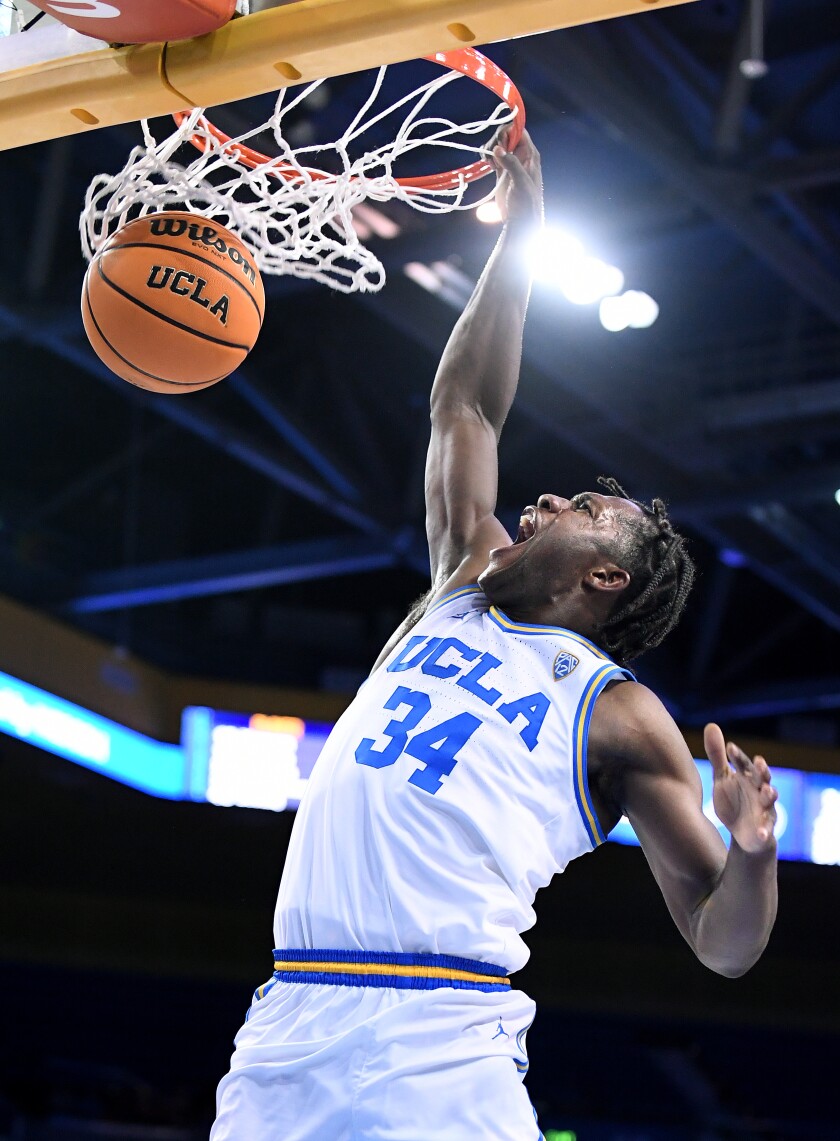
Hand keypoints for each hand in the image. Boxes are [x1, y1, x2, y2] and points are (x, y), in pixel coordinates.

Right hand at [491, 127, 542, 225]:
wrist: (520, 220)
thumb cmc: (526, 203)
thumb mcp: (521, 183)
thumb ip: (512, 164)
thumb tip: (497, 149)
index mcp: (530, 154)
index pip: (519, 131)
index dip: (507, 133)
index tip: (499, 146)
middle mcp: (520, 154)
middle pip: (505, 134)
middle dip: (496, 141)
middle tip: (493, 158)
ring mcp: (510, 161)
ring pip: (497, 143)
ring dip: (490, 149)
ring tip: (490, 164)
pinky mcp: (501, 170)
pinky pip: (492, 154)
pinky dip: (487, 155)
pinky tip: (487, 164)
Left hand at [704, 723, 777, 853]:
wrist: (742, 832)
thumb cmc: (733, 800)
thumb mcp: (722, 778)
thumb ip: (717, 755)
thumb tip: (711, 724)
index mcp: (747, 777)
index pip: (744, 764)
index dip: (738, 756)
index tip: (730, 748)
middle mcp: (759, 790)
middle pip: (762, 777)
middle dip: (761, 770)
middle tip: (758, 762)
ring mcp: (765, 809)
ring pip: (770, 800)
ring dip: (769, 795)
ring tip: (767, 791)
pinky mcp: (766, 828)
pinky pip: (768, 830)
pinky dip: (765, 831)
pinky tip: (762, 833)